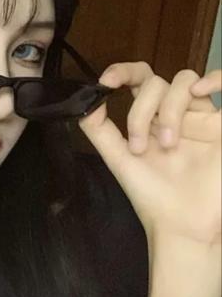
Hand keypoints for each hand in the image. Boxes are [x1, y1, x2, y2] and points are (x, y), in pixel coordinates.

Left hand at [78, 64, 220, 258]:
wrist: (184, 225)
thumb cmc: (152, 195)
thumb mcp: (118, 160)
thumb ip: (99, 130)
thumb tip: (87, 100)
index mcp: (148, 120)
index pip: (137, 81)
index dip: (122, 71)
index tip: (107, 81)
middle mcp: (173, 114)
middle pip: (155, 83)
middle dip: (141, 112)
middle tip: (141, 148)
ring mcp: (200, 116)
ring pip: (184, 81)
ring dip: (170, 110)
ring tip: (169, 145)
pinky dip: (216, 77)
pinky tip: (203, 91)